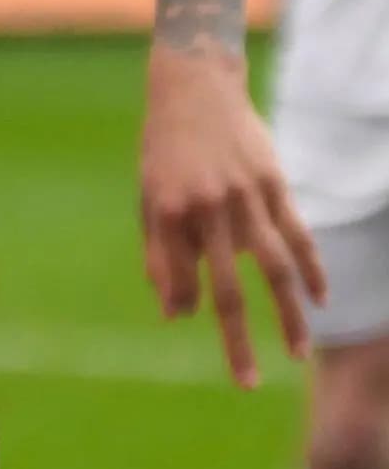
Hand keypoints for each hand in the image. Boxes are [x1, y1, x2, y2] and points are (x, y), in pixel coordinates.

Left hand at [139, 40, 320, 384]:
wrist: (194, 85)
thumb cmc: (166, 148)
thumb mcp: (149, 194)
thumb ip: (159, 252)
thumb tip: (171, 312)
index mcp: (167, 209)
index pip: (179, 274)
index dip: (186, 303)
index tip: (192, 325)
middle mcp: (206, 208)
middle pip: (227, 287)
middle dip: (235, 339)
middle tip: (244, 382)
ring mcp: (245, 197)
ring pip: (273, 268)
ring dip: (287, 316)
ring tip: (296, 353)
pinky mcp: (275, 185)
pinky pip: (298, 236)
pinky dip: (311, 270)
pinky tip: (320, 299)